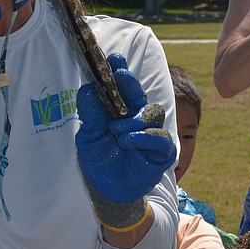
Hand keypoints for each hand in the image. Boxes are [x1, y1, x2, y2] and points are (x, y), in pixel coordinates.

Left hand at [75, 53, 175, 230]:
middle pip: (139, 94)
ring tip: (116, 130)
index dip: (119, 71)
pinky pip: (160, 138)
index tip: (113, 58)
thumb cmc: (99, 159)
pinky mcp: (162, 152)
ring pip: (152, 113)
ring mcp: (151, 133)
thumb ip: (90, 114)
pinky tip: (128, 141)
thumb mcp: (88, 136)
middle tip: (121, 75)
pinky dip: (144, 137)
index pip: (122, 87)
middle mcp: (137, 118)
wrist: (107, 190)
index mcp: (119, 111)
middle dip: (130, 83)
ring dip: (133, 119)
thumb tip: (87, 88)